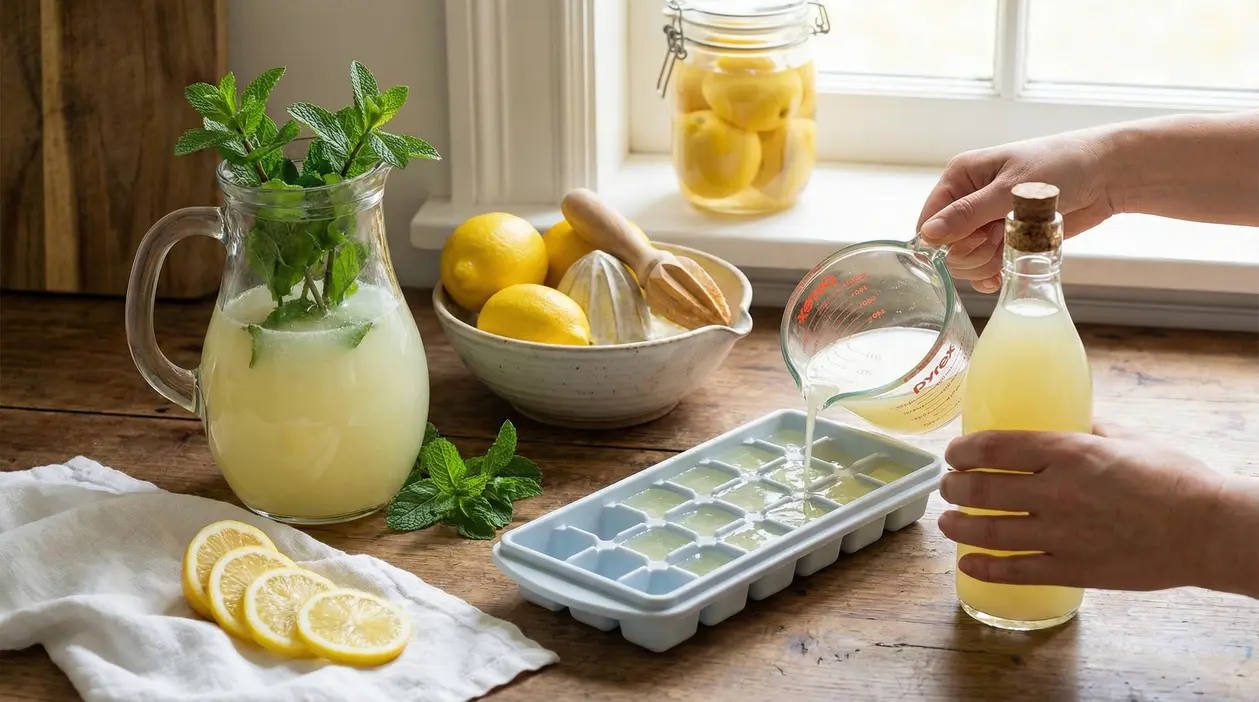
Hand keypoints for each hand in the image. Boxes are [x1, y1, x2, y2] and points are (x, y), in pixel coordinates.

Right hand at [915, 129, 1116, 292]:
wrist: (1107, 174)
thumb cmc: (1062, 166)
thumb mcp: (1011, 190)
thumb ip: (968, 215)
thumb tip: (927, 235)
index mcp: (961, 177)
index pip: (929, 220)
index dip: (946, 240)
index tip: (978, 238)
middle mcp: (969, 200)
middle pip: (947, 247)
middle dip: (972, 253)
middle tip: (1001, 238)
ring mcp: (987, 221)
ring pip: (967, 262)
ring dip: (988, 263)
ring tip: (1014, 246)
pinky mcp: (1006, 239)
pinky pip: (985, 268)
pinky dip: (993, 275)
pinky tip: (1005, 274)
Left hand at [936, 421, 1229, 591]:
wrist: (1207, 530)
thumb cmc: (1175, 479)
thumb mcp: (1128, 438)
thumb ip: (1089, 427)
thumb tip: (1067, 416)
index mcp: (1069, 452)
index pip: (994, 447)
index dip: (963, 451)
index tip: (953, 454)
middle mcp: (1056, 491)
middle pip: (981, 489)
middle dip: (954, 488)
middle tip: (948, 488)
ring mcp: (1061, 532)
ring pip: (989, 530)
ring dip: (958, 525)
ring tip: (947, 522)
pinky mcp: (1072, 567)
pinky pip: (1016, 569)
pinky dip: (985, 567)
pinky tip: (968, 563)